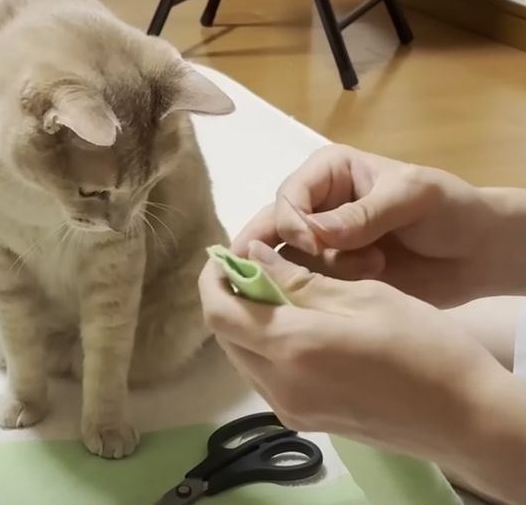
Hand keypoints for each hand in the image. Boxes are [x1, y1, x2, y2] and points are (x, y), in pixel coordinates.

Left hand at [198, 241, 505, 464]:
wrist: (463, 417)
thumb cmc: (423, 345)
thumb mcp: (363, 296)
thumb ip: (298, 278)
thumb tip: (251, 256)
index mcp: (293, 347)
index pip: (220, 313)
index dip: (212, 280)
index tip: (222, 256)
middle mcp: (279, 385)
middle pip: (225, 336)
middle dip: (228, 299)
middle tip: (252, 270)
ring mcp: (289, 410)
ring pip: (242, 358)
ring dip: (245, 324)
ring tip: (275, 294)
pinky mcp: (302, 421)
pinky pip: (263, 378)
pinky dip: (264, 348)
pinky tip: (293, 328)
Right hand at [231, 144, 510, 307]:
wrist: (476, 254)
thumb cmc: (449, 210)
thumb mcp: (412, 197)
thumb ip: (365, 213)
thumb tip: (316, 234)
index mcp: (326, 173)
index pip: (288, 197)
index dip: (291, 223)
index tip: (313, 246)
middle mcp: (314, 208)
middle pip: (270, 229)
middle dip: (279, 253)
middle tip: (289, 275)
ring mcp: (319, 246)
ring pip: (285, 263)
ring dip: (317, 273)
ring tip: (371, 269)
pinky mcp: (329, 278)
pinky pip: (304, 288)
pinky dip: (321, 293)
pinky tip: (359, 287)